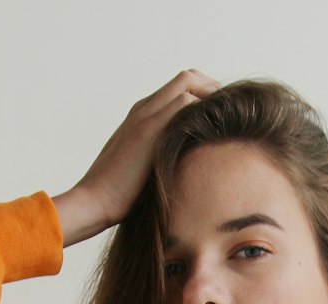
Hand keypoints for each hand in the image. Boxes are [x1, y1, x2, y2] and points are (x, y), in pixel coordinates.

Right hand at [71, 68, 222, 230]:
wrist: (94, 202)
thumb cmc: (117, 198)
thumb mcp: (144, 174)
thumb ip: (161, 163)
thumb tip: (185, 174)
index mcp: (140, 117)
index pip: (179, 88)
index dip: (204, 94)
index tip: (222, 114)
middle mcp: (143, 109)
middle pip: (187, 77)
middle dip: (214, 88)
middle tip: (233, 111)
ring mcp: (145, 116)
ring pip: (188, 82)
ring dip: (213, 95)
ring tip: (232, 117)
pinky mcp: (149, 129)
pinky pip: (184, 102)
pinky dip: (205, 107)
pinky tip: (218, 127)